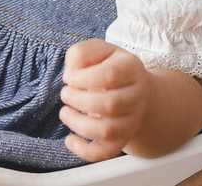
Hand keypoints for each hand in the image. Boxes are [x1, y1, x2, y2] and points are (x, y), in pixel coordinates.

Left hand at [59, 39, 149, 161]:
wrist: (136, 89)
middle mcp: (137, 96)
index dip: (83, 78)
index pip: (110, 75)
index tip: (68, 77)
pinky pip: (107, 152)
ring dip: (79, 124)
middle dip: (78, 100)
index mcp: (131, 68)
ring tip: (65, 113)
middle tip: (65, 94)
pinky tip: (70, 141)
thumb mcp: (98, 50)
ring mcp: (132, 120)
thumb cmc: (111, 67)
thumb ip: (82, 53)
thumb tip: (71, 71)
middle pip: (110, 104)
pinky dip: (86, 151)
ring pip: (108, 130)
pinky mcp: (122, 138)